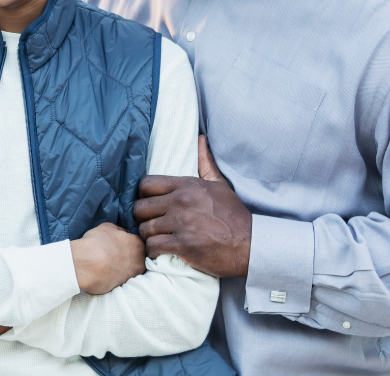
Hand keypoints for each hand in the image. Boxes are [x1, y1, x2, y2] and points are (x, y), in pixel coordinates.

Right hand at [70, 222, 145, 293]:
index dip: (127, 244)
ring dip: (123, 268)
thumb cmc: (96, 242)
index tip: (118, 245)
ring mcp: (133, 275)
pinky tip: (106, 274)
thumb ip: (119, 230)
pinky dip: (116, 277)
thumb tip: (122, 233)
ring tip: (109, 265)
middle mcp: (140, 260)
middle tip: (114, 256)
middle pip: (137, 258)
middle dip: (128, 257)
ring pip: (131, 270)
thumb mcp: (107, 227)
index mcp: (138, 243)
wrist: (87, 264)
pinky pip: (122, 280)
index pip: (137, 243)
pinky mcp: (124, 287)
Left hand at [133, 135, 251, 277]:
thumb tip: (200, 139)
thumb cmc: (234, 215)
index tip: (150, 204)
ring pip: (144, 229)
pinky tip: (160, 251)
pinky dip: (153, 251)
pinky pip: (152, 246)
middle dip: (143, 217)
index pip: (146, 184)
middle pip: (140, 207)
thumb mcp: (220, 184)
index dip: (143, 195)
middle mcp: (181, 202)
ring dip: (148, 236)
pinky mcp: (182, 245)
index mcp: (187, 185)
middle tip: (151, 223)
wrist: (250, 244)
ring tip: (157, 238)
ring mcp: (181, 223)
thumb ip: (205, 163)